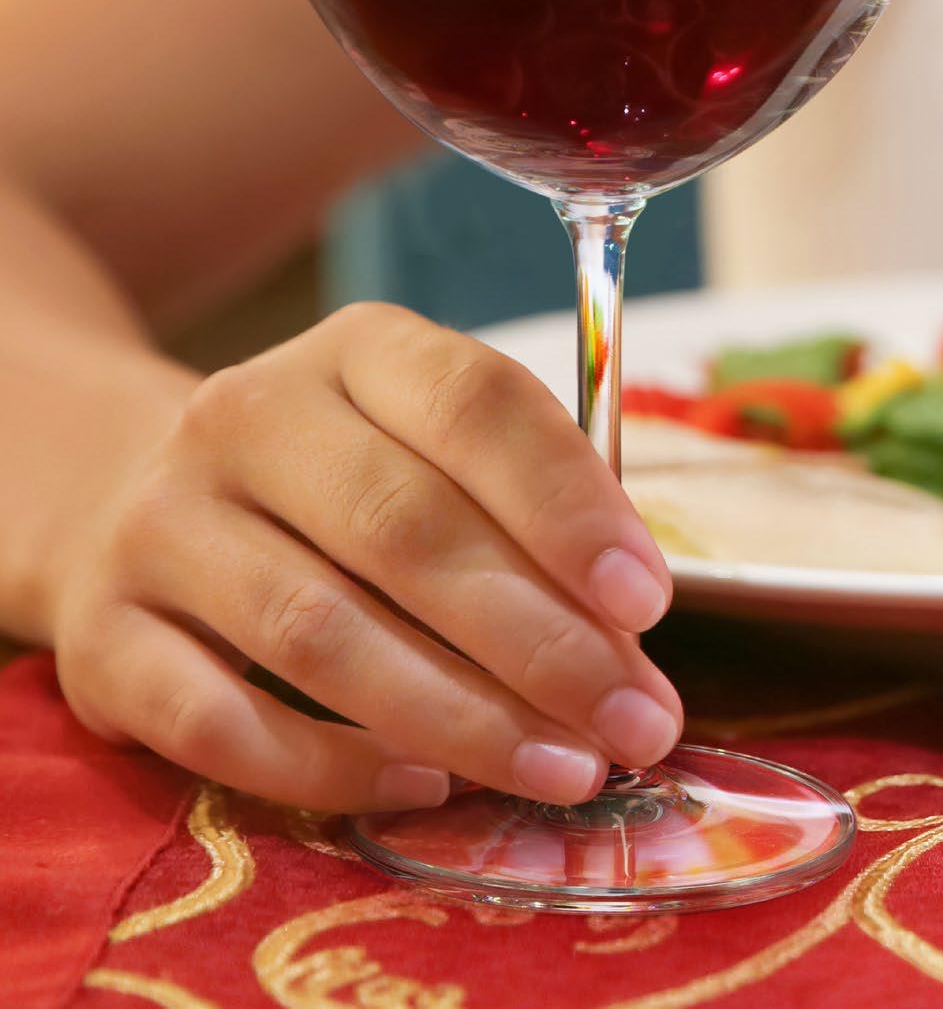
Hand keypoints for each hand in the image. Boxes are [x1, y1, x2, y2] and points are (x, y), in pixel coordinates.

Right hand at [51, 304, 679, 811]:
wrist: (127, 501)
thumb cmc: (332, 483)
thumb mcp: (420, 443)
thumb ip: (516, 504)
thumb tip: (625, 624)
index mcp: (353, 351)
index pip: (471, 400)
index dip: (566, 502)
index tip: (645, 601)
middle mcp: (246, 416)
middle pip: (404, 527)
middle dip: (540, 639)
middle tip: (634, 722)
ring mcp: (162, 523)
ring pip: (317, 630)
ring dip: (460, 714)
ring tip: (562, 769)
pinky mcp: (102, 638)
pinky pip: (222, 720)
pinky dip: (332, 766)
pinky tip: (426, 786)